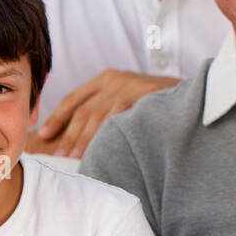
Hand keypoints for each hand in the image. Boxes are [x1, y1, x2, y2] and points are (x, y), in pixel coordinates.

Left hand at [35, 69, 178, 157]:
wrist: (192, 93)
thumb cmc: (154, 101)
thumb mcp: (125, 97)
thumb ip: (104, 107)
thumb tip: (74, 134)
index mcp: (106, 78)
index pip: (75, 98)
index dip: (57, 116)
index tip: (44, 135)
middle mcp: (115, 80)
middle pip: (84, 109)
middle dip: (69, 134)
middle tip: (58, 156)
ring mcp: (130, 87)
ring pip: (99, 115)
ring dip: (84, 138)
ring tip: (73, 157)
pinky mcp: (145, 96)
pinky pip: (119, 118)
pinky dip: (106, 135)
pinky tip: (99, 149)